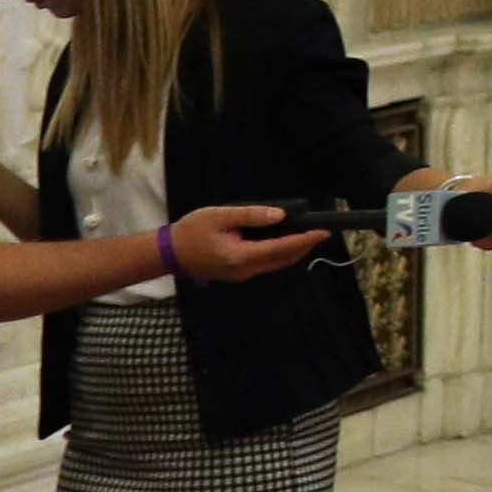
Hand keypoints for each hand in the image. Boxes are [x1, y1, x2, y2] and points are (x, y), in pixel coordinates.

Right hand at [159, 200, 329, 283]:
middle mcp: (245, 270)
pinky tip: (285, 242)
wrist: (168, 253)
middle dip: (304, 247)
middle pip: (283, 260)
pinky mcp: (237, 274)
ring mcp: (241, 275)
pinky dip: (279, 254)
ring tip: (308, 236)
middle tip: (321, 232)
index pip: (281, 248)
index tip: (323, 232)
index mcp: (241, 256)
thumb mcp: (220, 216)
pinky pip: (265, 265)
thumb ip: (251, 215)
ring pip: (275, 265)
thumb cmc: (192, 231)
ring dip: (293, 252)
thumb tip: (280, 216)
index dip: (305, 240)